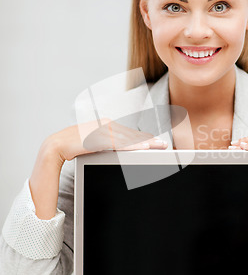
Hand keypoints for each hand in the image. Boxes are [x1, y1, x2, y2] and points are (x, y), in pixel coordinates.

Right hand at [48, 117, 167, 163]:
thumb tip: (121, 149)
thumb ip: (108, 145)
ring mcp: (102, 130)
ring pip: (128, 138)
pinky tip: (143, 148)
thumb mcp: (95, 144)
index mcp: (106, 125)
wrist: (56, 146)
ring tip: (157, 147)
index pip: (129, 133)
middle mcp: (106, 125)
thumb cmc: (75, 147)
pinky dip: (132, 146)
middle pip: (131, 134)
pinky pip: (119, 143)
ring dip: (143, 143)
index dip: (144, 138)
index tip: (157, 142)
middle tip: (164, 145)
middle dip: (148, 140)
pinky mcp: (98, 138)